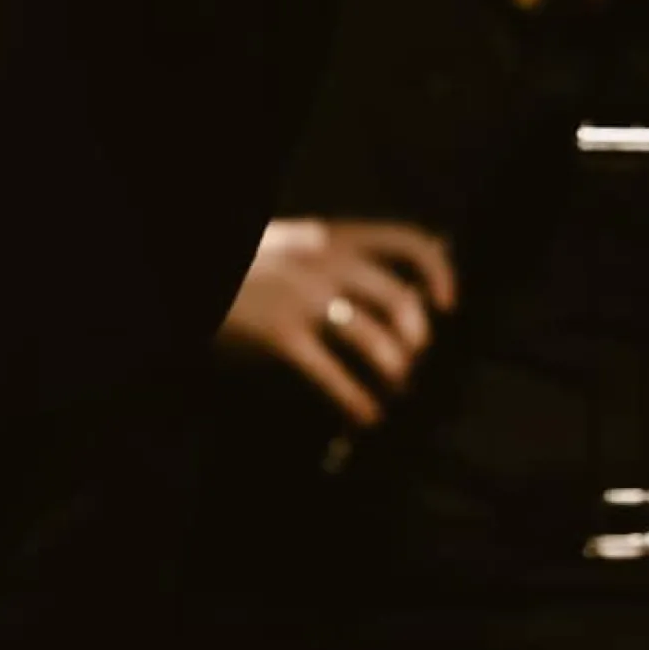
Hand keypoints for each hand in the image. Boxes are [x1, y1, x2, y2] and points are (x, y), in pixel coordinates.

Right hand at [220, 216, 455, 426]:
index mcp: (336, 234)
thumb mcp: (302, 243)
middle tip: (415, 359)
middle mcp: (328, 261)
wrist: (200, 273)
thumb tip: (397, 288)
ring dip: (394, 370)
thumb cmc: (254, 263)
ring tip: (396, 389)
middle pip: (397, 299)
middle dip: (416, 337)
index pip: (407, 240)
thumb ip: (342, 257)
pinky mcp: (282, 336)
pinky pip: (332, 373)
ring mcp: (305, 299)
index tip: (448, 303)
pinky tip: (367, 415)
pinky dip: (356, 399)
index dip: (438, 272)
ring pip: (372, 337)